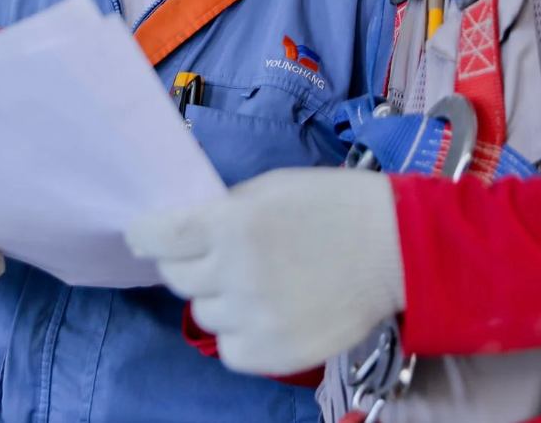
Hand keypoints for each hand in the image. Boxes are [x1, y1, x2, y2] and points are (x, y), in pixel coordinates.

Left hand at [126, 167, 402, 375]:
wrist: (398, 249)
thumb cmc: (335, 205)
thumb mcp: (271, 188)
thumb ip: (224, 210)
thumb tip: (186, 230)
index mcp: (232, 223)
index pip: (158, 237)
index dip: (144, 236)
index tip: (142, 235)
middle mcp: (237, 273)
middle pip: (177, 278)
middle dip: (186, 264)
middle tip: (210, 256)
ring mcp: (256, 317)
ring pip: (203, 315)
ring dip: (216, 298)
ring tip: (249, 284)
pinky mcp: (277, 352)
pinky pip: (230, 350)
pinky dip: (238, 334)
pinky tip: (262, 313)